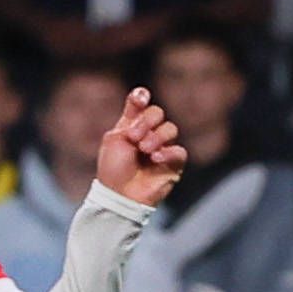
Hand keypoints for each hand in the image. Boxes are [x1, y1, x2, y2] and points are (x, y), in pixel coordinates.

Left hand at [94, 89, 187, 205]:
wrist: (120, 194)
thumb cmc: (113, 169)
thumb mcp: (114, 140)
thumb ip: (128, 118)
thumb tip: (143, 98)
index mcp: (131, 126)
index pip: (140, 104)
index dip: (141, 97)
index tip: (140, 99)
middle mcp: (148, 133)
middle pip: (157, 113)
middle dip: (147, 121)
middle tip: (134, 137)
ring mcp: (162, 147)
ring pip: (170, 128)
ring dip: (156, 137)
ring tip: (144, 150)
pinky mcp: (174, 163)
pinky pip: (179, 150)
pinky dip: (168, 152)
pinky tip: (155, 158)